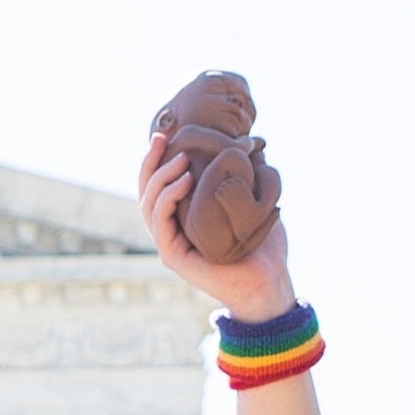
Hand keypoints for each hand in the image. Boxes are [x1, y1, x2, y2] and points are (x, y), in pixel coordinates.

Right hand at [133, 126, 293, 321]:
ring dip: (161, 177)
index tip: (167, 134)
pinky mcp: (173, 257)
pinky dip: (168, 198)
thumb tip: (247, 139)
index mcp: (182, 217)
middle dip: (151, 161)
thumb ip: (242, 174)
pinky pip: (161, 224)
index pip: (158, 185)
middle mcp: (170, 230)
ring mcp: (169, 244)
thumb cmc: (262, 243)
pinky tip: (185, 180)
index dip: (157, 159)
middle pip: (146, 192)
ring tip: (182, 158)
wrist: (269, 279)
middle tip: (162, 137)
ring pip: (149, 205)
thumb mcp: (251, 200)